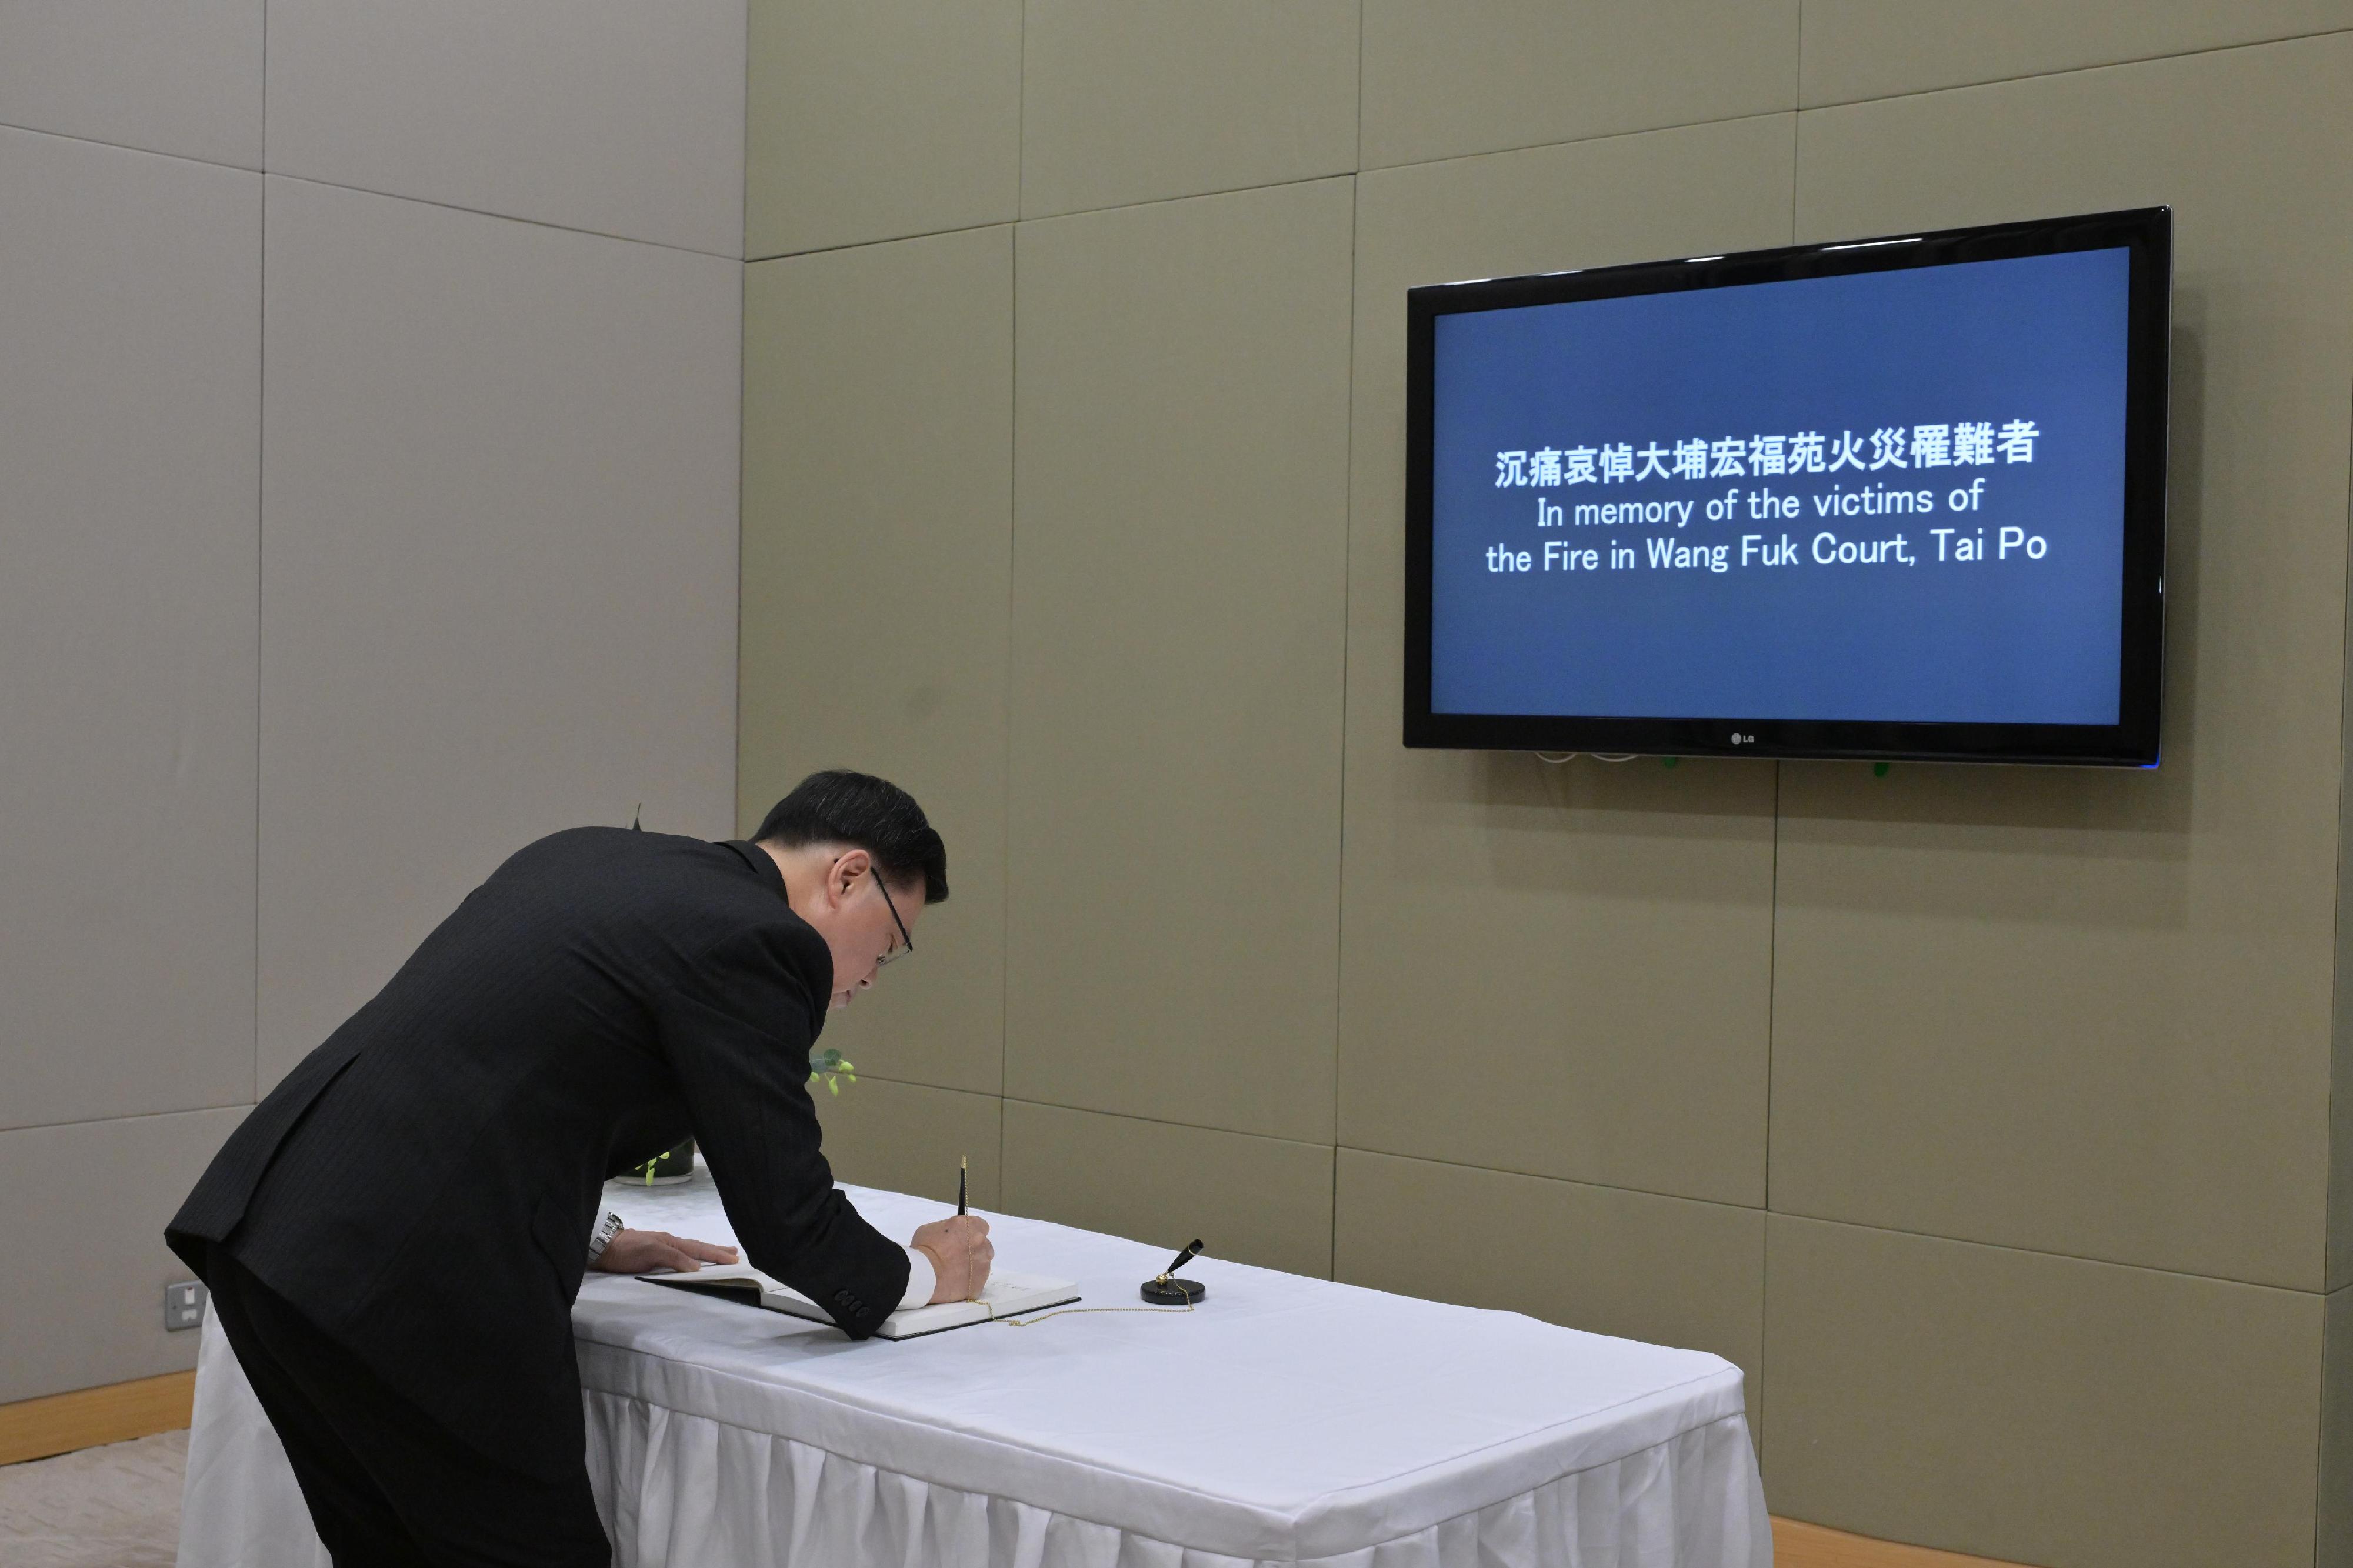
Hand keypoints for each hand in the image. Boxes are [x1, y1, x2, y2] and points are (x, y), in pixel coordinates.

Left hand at [595, 1228, 737, 1274]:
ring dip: (707, 1252)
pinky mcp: (654, 1255)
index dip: (717, 1254)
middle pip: (698, 1247)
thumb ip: (674, 1258)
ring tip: (720, 1253)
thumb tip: (698, 1267)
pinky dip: (693, 1256)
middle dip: (717, 1250)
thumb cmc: (627, 1251)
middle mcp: (670, 1243)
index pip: (699, 1249)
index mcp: (672, 1242)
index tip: (735, 1260)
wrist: (604, 1247)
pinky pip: (681, 1255)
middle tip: (735, 1253)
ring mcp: (662, 1248)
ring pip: (690, 1250)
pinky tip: (693, 1259)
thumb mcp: (651, 1252)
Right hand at [909, 1215, 991, 1302]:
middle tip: (957, 1258)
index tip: (964, 1239)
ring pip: (982, 1265)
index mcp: (970, 1227)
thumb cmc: (924, 1249)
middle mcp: (981, 1243)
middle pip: (984, 1246)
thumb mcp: (930, 1229)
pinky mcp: (979, 1283)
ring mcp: (983, 1264)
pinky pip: (976, 1282)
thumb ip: (946, 1230)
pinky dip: (968, 1283)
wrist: (924, 1275)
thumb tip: (949, 1236)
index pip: (981, 1226)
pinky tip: (955, 1284)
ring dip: (972, 1267)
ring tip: (955, 1273)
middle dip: (974, 1251)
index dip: (972, 1233)